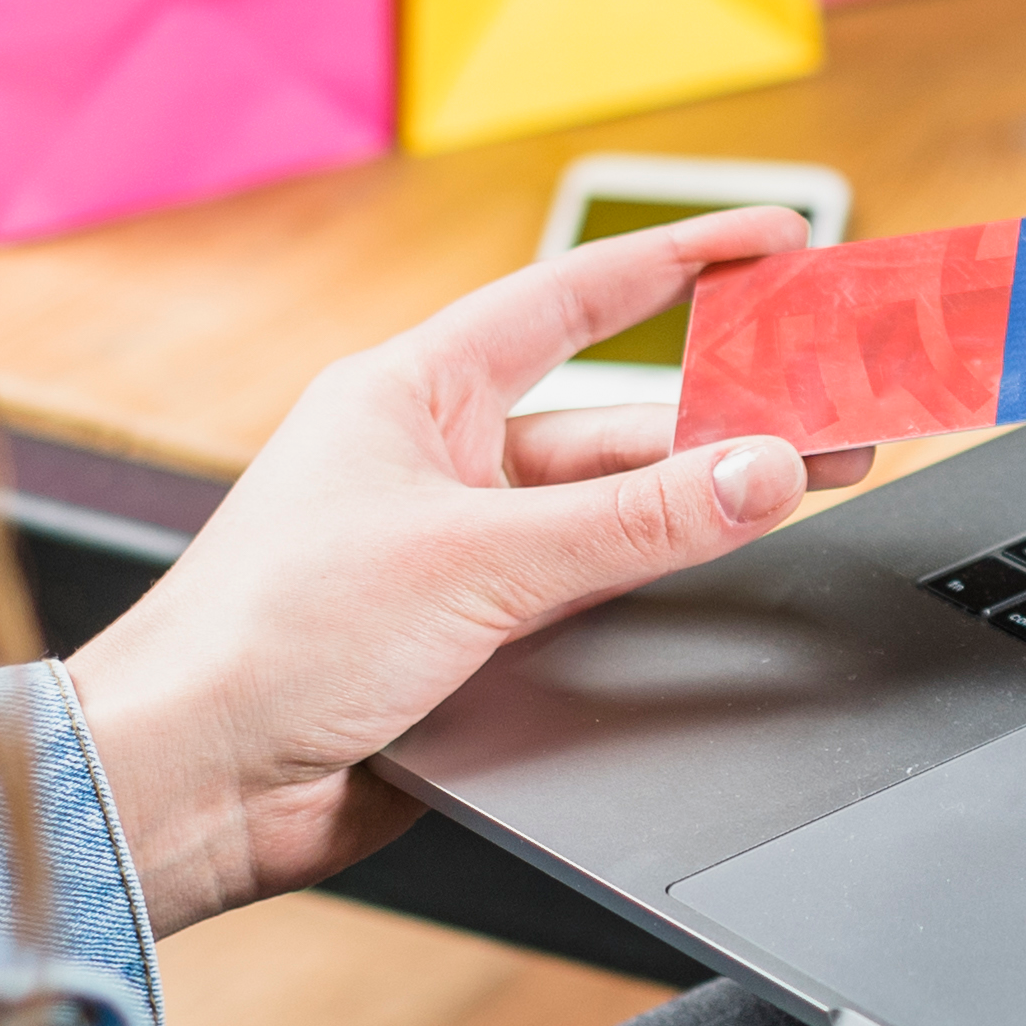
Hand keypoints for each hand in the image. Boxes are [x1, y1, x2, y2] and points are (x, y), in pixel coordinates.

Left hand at [63, 212, 874, 934]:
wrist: (187, 786)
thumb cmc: (267, 642)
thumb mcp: (474, 561)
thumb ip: (634, 524)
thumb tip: (760, 471)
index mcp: (411, 394)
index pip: (572, 301)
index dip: (679, 261)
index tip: (773, 239)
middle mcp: (435, 460)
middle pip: (616, 422)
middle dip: (729, 412)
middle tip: (838, 405)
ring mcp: (452, 550)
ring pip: (611, 513)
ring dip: (701, 501)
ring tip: (814, 482)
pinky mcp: (465, 637)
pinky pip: (586, 589)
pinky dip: (654, 579)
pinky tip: (718, 572)